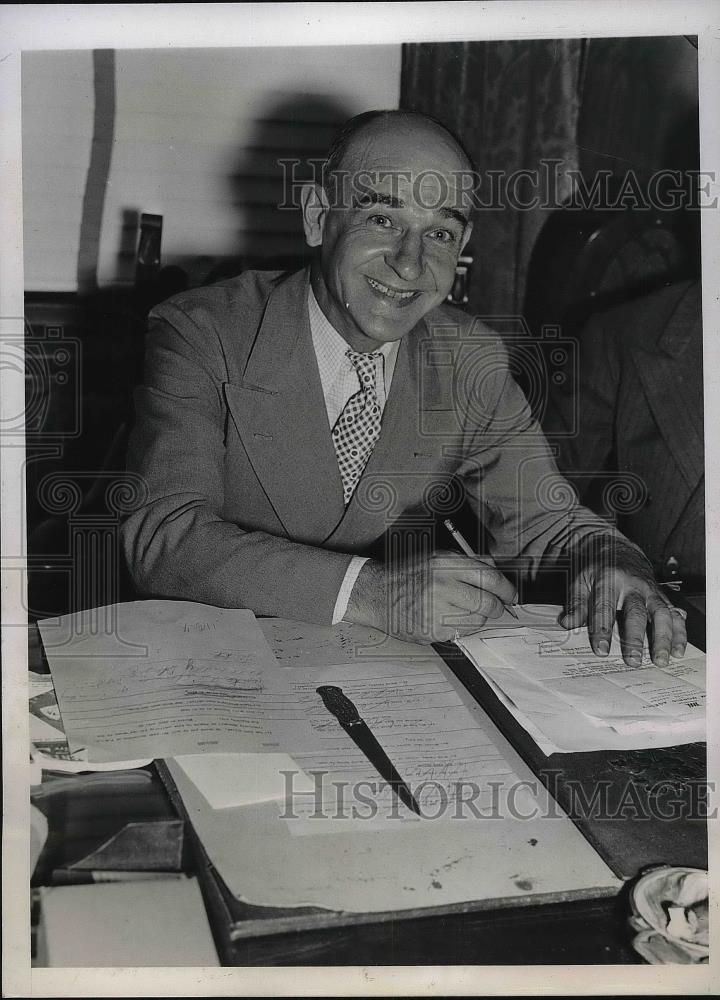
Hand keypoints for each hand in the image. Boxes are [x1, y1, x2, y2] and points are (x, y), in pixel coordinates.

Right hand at [345, 550, 517, 643]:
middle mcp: (443, 586)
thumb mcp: (438, 558)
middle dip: (497, 607)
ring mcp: (437, 611)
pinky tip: (450, 619)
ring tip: (464, 610)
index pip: (491, 579)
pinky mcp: (432, 631)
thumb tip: (497, 574)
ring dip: (479, 618)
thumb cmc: (408, 575)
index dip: (507, 589)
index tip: (510, 594)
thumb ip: (469, 564)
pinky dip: (462, 628)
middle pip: (488, 603)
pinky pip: (462, 633)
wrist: (377, 594)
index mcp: (447, 565)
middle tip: (496, 607)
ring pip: (478, 621)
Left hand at [560, 540, 686, 665]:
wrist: (617, 550)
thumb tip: (567, 624)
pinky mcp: (662, 596)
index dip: (603, 629)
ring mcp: (650, 591)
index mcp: (608, 580)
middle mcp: (632, 585)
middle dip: (636, 638)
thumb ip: (575, 603)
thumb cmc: (597, 570)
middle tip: (634, 661)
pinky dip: (679, 633)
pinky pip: (674, 614)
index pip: (604, 607)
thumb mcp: (580, 580)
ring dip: (663, 638)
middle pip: (636, 612)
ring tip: (661, 660)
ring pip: (661, 613)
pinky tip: (678, 650)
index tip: (602, 650)